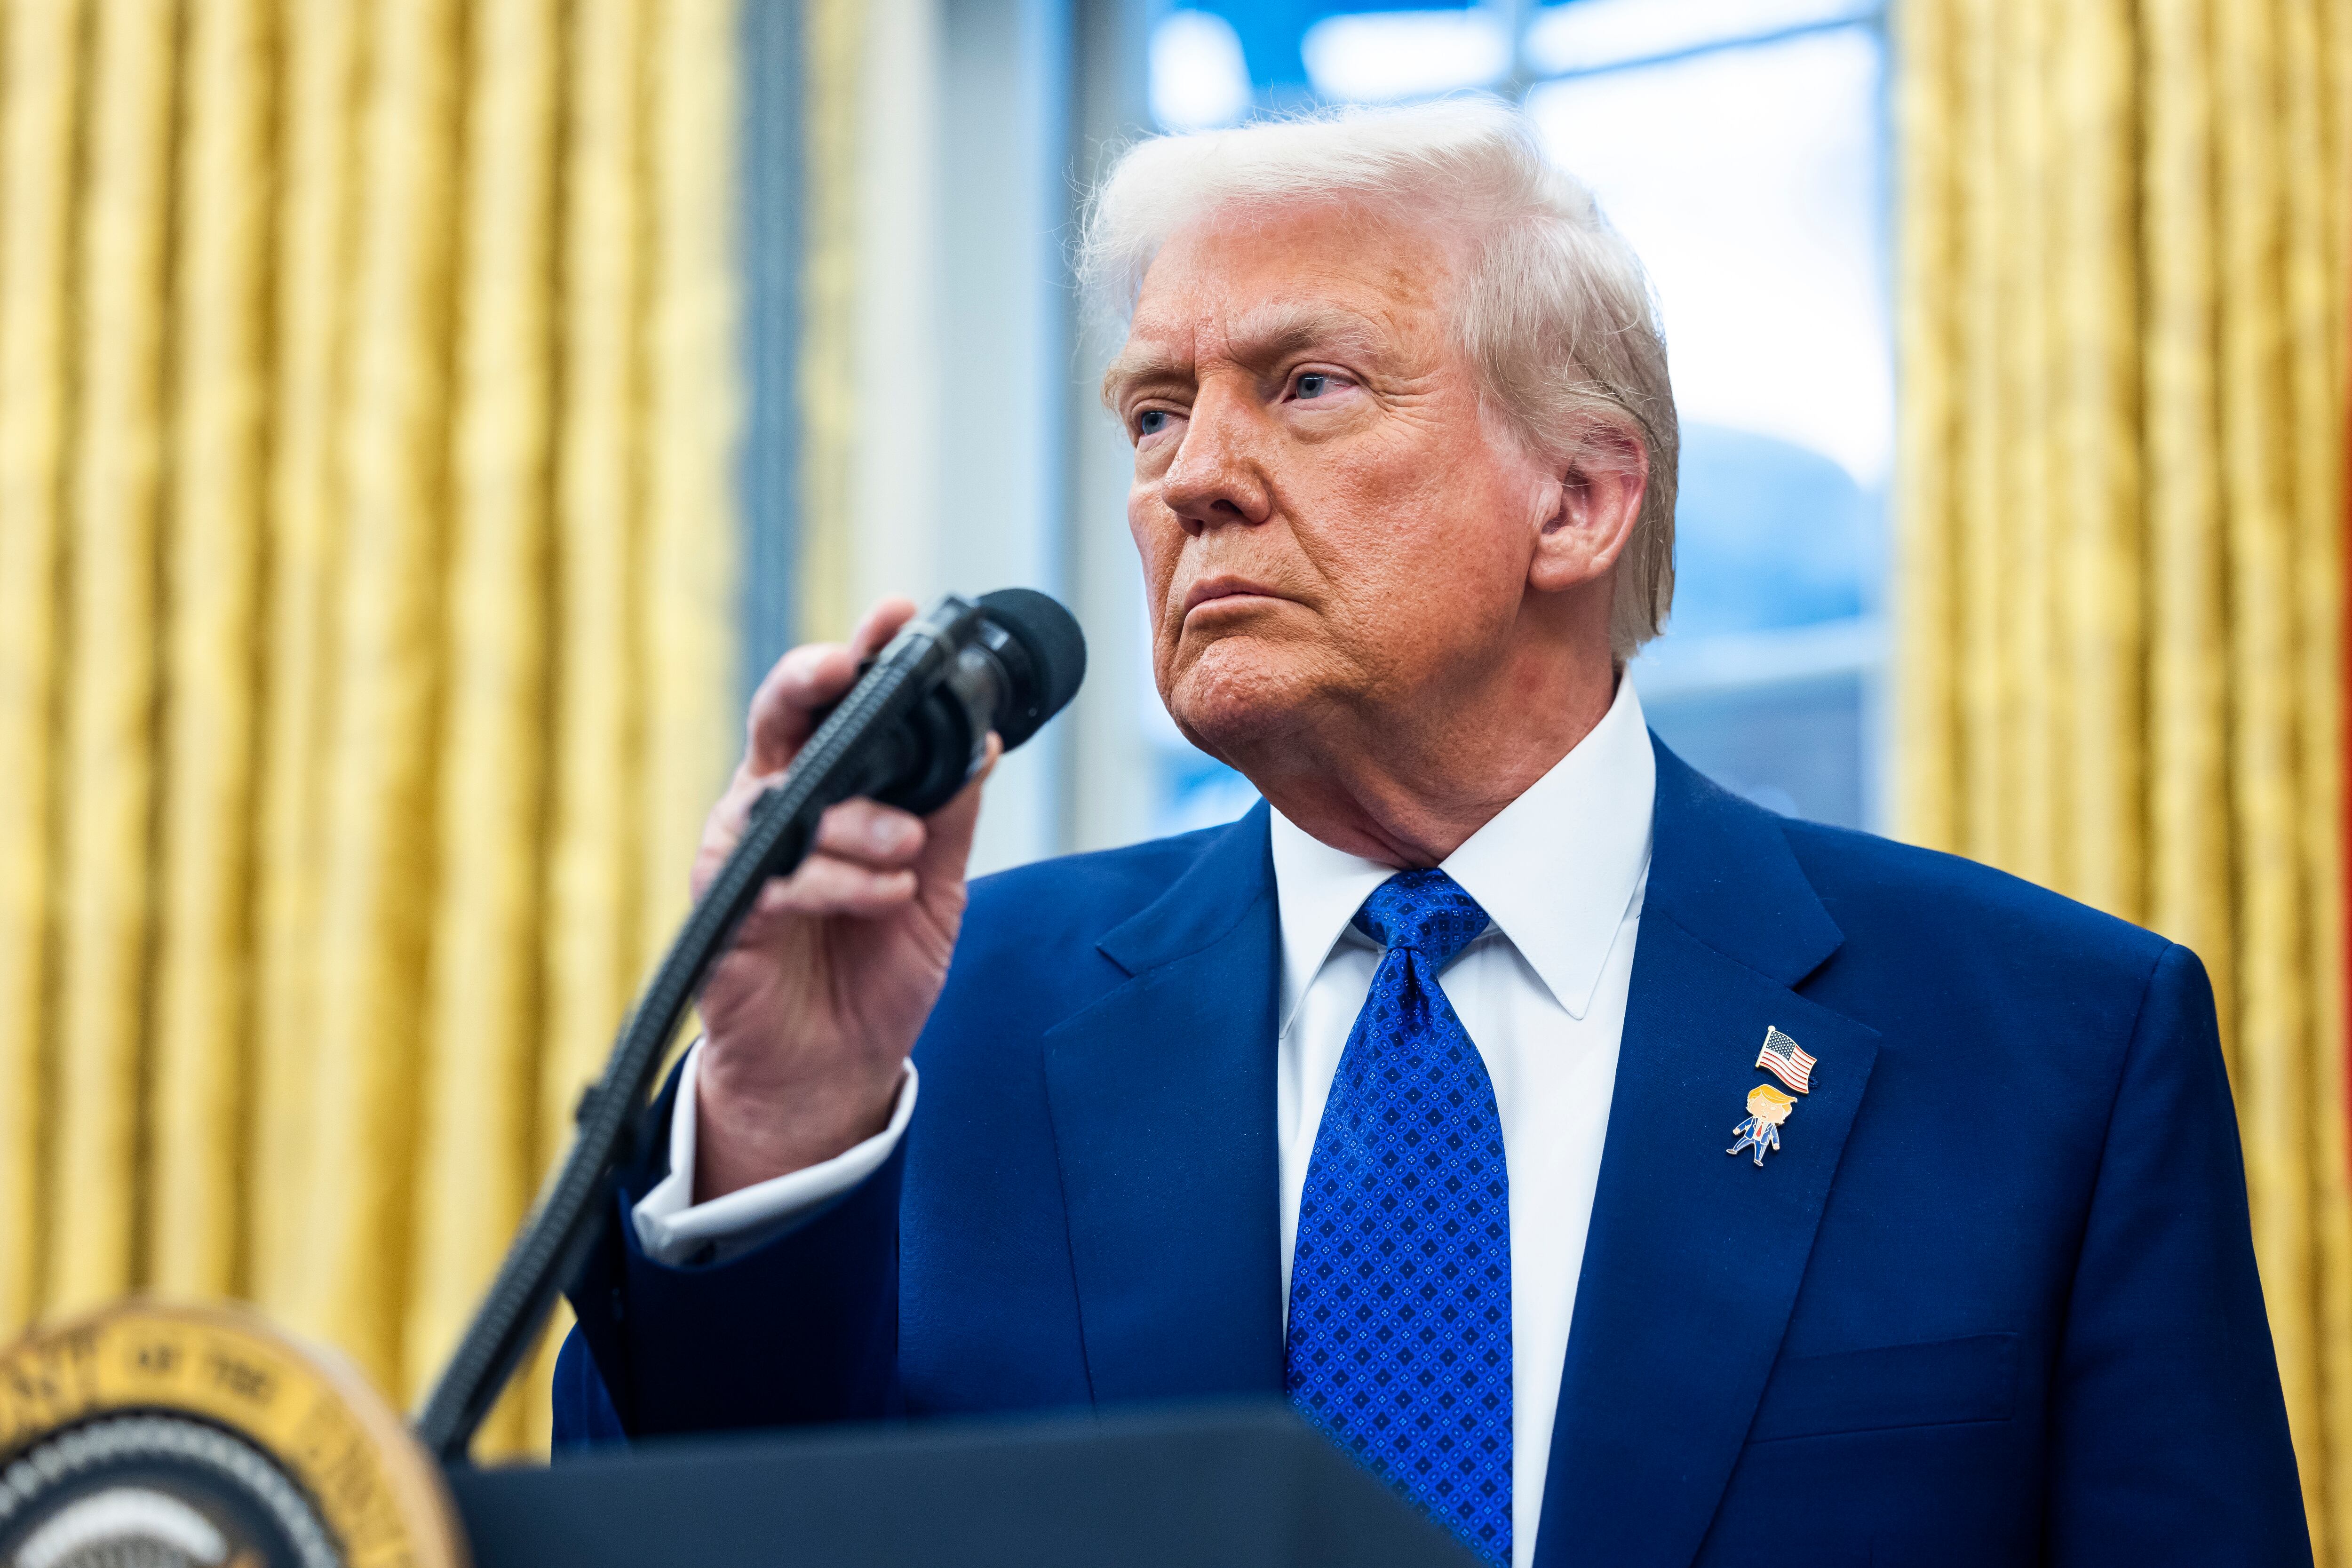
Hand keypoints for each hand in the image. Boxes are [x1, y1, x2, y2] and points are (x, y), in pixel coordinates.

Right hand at [688, 598, 994, 1199]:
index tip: (897, 613)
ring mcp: (746, 860)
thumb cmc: (873, 974)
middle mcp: (777, 810)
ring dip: (857, 820)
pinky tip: (887, 895)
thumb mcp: (937, 890)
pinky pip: (782, 880)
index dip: (860, 654)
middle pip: (779, 721)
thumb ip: (949, 817)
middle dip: (810, 681)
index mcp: (826, 790)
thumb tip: (983, 742)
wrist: (833, 1073)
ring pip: (788, 801)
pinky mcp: (729, 915)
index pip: (836, 707)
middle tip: (847, 667)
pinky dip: (842, 883)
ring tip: (906, 849)